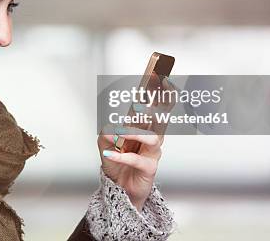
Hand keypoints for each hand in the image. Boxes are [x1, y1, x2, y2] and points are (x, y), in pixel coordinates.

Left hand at [97, 77, 174, 209]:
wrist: (120, 189)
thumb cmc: (118, 163)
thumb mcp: (105, 146)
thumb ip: (105, 134)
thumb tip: (109, 127)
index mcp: (145, 128)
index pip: (157, 108)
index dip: (162, 94)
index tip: (163, 79)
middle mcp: (153, 139)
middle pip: (161, 120)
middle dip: (156, 109)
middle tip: (142, 104)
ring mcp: (153, 154)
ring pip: (152, 139)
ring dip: (134, 133)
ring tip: (119, 133)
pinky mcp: (149, 169)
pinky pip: (138, 160)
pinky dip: (122, 156)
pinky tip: (110, 155)